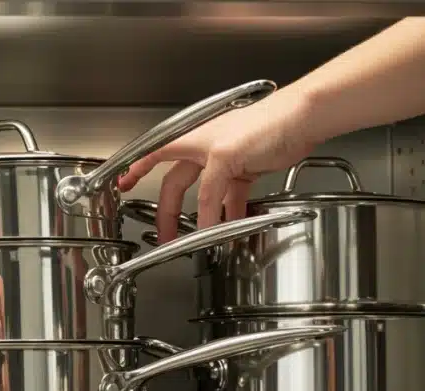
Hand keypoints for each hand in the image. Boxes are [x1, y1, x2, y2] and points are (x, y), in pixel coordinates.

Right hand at [117, 91, 320, 242]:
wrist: (302, 119)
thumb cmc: (266, 122)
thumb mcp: (226, 157)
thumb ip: (210, 192)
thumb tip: (203, 221)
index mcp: (193, 141)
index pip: (155, 155)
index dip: (136, 169)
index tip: (122, 183)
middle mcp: (205, 151)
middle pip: (178, 185)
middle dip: (169, 211)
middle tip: (165, 233)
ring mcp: (225, 162)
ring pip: (205, 195)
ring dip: (202, 217)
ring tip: (198, 237)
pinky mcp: (246, 170)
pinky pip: (230, 197)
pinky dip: (228, 213)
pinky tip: (231, 226)